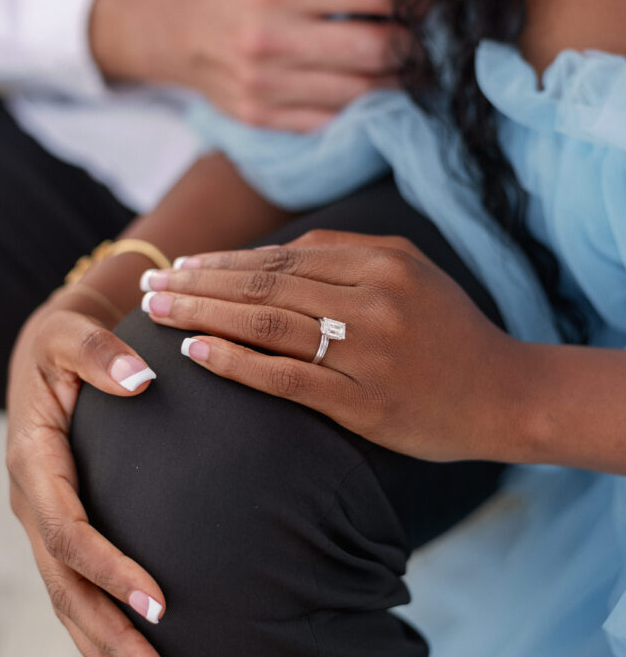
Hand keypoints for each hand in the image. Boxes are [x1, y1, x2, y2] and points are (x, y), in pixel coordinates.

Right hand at [7, 290, 168, 656]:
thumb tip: (142, 378)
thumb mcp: (72, 332)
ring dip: (100, 651)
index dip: (110, 569)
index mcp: (35, 460)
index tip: (159, 602)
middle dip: (109, 636)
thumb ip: (99, 354)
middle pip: (67, 583)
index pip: (70, 530)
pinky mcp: (58, 527)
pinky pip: (71, 589)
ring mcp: (42, 519)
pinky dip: (90, 635)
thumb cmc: (65, 339)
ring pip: (66, 599)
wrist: (48, 350)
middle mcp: (33, 500)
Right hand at [90, 0, 403, 131]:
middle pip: (376, 47)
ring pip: (361, 91)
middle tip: (427, 34)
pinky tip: (376, 89)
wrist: (177, 34)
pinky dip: (363, 109)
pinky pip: (333, 121)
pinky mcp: (264, 116)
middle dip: (414, 43)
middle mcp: (269, 38)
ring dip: (398, 80)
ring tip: (410, 62)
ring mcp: (265, 84)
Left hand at [139, 230, 516, 462]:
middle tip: (149, 286)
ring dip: (203, 314)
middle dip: (199, 283)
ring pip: (266, 322)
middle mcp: (371, 298)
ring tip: (157, 311)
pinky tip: (196, 353)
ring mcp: (366, 350)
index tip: (182, 266)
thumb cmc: (450, 332)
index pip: (282, 257)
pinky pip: (285, 377)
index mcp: (381, 260)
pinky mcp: (363, 400)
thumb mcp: (410, 272)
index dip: (225, 260)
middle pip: (264, 283)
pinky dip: (236, 362)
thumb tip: (269, 257)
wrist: (505, 394)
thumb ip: (346, 258)